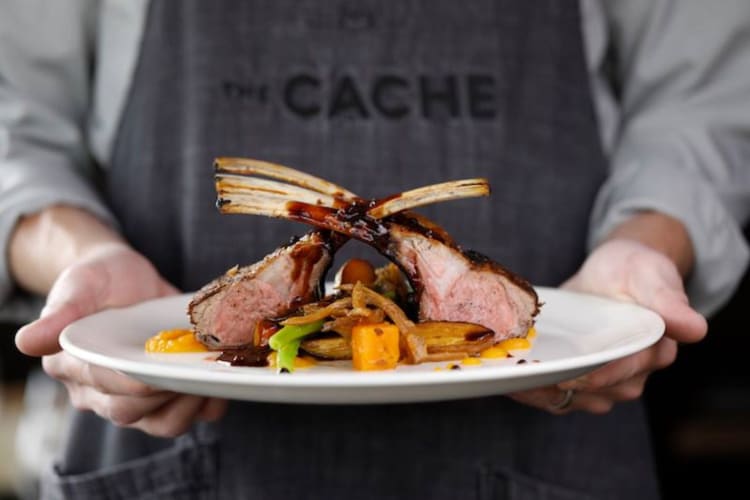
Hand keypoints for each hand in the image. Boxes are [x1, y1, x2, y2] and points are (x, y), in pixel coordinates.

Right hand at [16, 243, 226, 436]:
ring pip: (159, 423)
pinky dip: (206, 408)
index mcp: (73, 367)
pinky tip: (218, 388)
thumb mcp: (80, 285)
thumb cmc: (99, 280)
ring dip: (187, 409)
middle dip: (162, 399)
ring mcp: (135, 396)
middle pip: (129, 412)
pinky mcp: (164, 395)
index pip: (101, 384)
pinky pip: (186, 415)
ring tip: (209, 385)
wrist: (128, 278)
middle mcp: (101, 391)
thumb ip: (59, 313)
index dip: (128, 383)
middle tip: (191, 377)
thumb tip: (26, 341)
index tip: (155, 374)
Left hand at [509, 239, 706, 414]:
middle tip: (528, 376)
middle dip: (563, 385)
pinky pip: (556, 396)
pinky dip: (533, 391)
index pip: (625, 370)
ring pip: (574, 399)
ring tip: (513, 378)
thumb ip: (668, 301)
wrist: (613, 271)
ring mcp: (602, 379)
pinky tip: (509, 381)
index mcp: (654, 350)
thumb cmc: (635, 269)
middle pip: (597, 391)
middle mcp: (631, 373)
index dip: (599, 375)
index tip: (570, 376)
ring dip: (542, 392)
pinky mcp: (577, 377)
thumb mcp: (651, 274)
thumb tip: (695, 328)